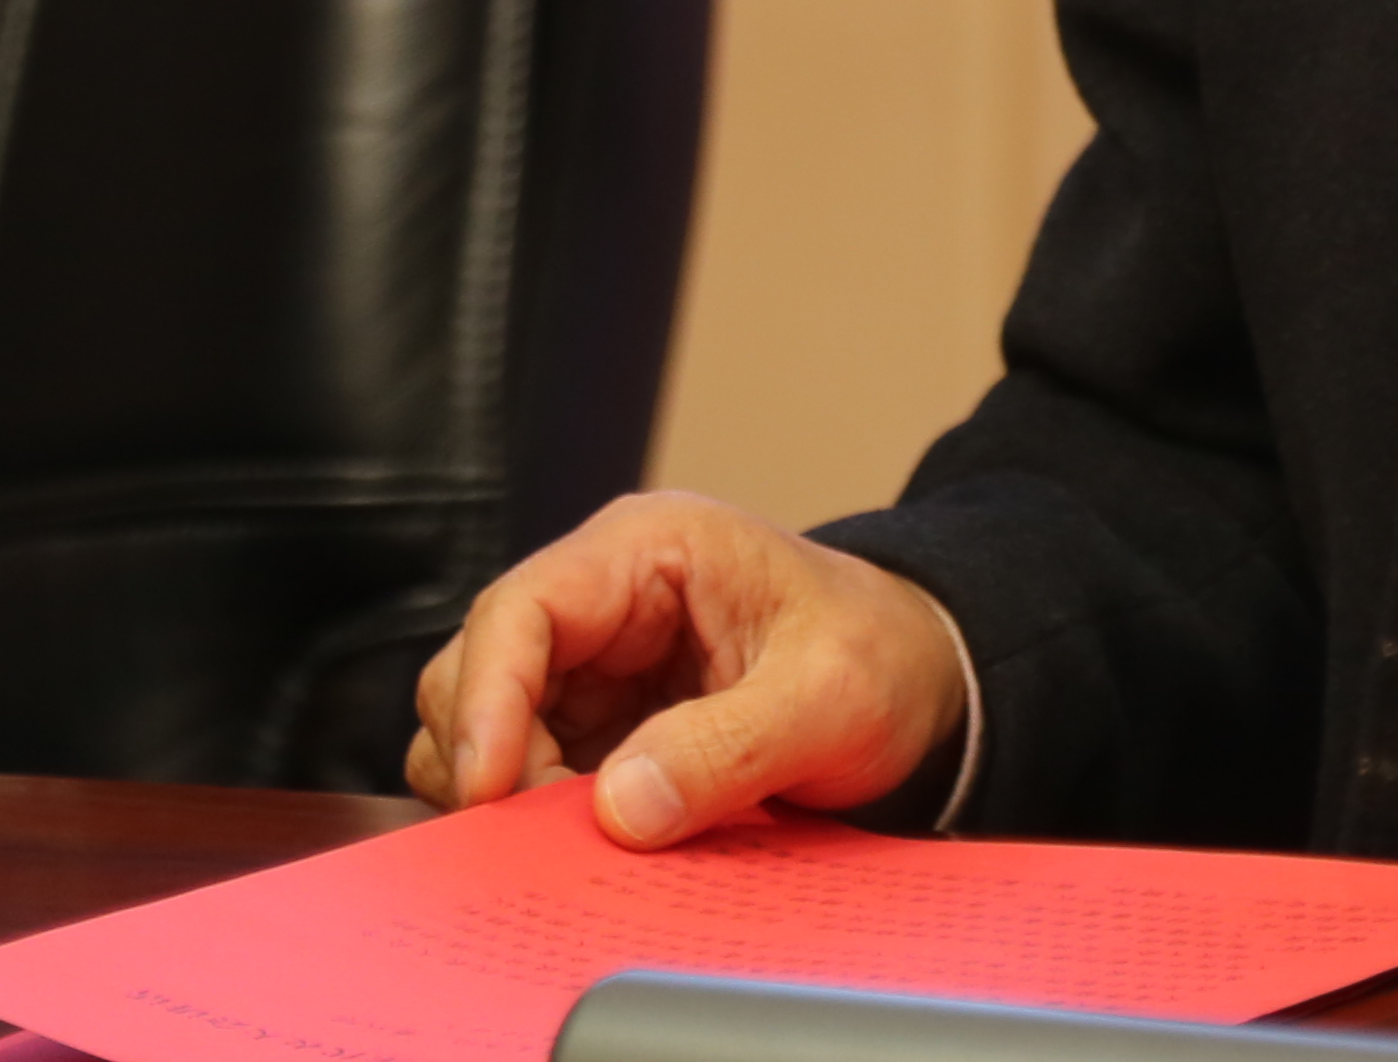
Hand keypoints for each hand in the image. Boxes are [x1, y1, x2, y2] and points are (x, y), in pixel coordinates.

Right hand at [406, 489, 970, 845]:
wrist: (921, 682)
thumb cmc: (883, 657)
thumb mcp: (830, 697)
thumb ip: (729, 747)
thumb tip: (621, 807)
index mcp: (648, 549)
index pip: (520, 609)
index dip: (487, 699)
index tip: (490, 789)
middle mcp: (601, 599)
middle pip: (475, 673)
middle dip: (492, 760)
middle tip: (551, 838)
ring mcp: (592, 666)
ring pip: (484, 731)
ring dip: (509, 796)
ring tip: (584, 843)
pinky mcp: (596, 728)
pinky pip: (525, 775)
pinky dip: (536, 818)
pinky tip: (588, 847)